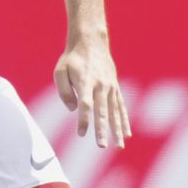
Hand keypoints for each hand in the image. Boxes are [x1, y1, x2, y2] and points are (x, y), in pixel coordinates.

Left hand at [55, 33, 131, 147]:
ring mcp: (110, 87)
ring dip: (117, 130)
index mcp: (86, 82)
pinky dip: (124, 121)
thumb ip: (63, 91)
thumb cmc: (73, 58)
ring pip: (115, 112)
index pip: (85, 104)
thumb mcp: (60, 71)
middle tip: (101, 146)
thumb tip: (72, 109)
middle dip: (102, 130)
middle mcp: (101, 86)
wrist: (92, 42)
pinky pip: (121, 107)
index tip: (81, 133)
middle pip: (102, 111)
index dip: (84, 119)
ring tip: (119, 146)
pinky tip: (127, 134)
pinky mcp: (115, 88)